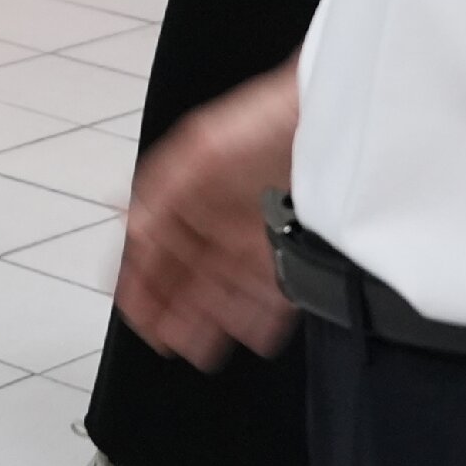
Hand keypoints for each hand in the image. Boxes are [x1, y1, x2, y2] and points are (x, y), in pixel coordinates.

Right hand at [115, 66, 299, 364]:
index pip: (150, 247)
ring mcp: (251, 234)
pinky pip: (269, 291)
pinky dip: (258, 317)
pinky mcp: (290, 248)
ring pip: (223, 289)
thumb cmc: (267, 118)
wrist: (333, 117)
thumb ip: (162, 195)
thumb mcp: (201, 151)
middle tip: (166, 342)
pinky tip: (251, 334)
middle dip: (172, 311)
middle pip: (186, 275)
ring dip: (210, 321)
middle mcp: (216, 217)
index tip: (134, 314)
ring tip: (201, 349)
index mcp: (186, 193)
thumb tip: (132, 232)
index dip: (138, 282)